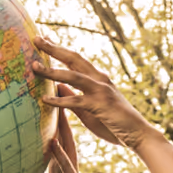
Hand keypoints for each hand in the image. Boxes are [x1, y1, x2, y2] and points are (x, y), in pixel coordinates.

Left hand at [15, 103, 104, 172]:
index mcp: (57, 171)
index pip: (50, 144)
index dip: (44, 128)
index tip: (36, 109)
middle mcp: (64, 168)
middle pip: (59, 137)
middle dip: (56, 119)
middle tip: (50, 95)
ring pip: (65, 146)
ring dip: (61, 128)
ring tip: (56, 108)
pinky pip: (67, 166)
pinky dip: (60, 154)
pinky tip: (54, 142)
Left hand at [29, 38, 161, 151]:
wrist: (138, 134)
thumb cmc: (113, 123)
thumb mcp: (88, 109)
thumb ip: (73, 97)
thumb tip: (56, 87)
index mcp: (97, 78)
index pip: (75, 59)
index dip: (59, 49)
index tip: (44, 38)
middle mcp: (99, 79)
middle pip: (73, 58)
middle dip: (54, 48)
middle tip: (36, 38)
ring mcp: (100, 91)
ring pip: (72, 75)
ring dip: (52, 70)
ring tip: (34, 66)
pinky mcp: (100, 105)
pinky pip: (76, 101)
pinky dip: (59, 100)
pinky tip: (44, 99)